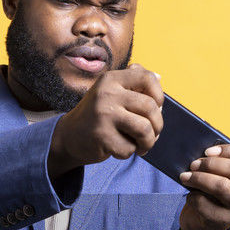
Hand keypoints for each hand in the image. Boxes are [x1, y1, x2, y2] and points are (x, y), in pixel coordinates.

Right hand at [49, 64, 164, 174]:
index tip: (156, 107)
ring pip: (144, 129)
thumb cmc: (98, 114)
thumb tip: (160, 77)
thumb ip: (134, 82)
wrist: (69, 135)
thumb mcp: (112, 92)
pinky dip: (129, 152)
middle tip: (149, 134)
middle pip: (151, 107)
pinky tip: (119, 148)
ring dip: (148, 142)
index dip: (159, 94)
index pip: (147, 78)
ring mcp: (103, 114)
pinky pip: (129, 148)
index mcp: (112, 79)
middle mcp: (107, 93)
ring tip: (141, 145)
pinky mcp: (101, 136)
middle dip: (157, 126)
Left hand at [178, 141, 229, 229]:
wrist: (205, 223)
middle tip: (193, 164)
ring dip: (199, 178)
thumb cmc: (213, 191)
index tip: (208, 151)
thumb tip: (209, 150)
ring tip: (185, 177)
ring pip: (221, 186)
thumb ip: (222, 160)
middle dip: (210, 164)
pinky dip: (193, 197)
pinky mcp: (224, 220)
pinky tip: (190, 196)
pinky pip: (205, 203)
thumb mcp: (222, 175)